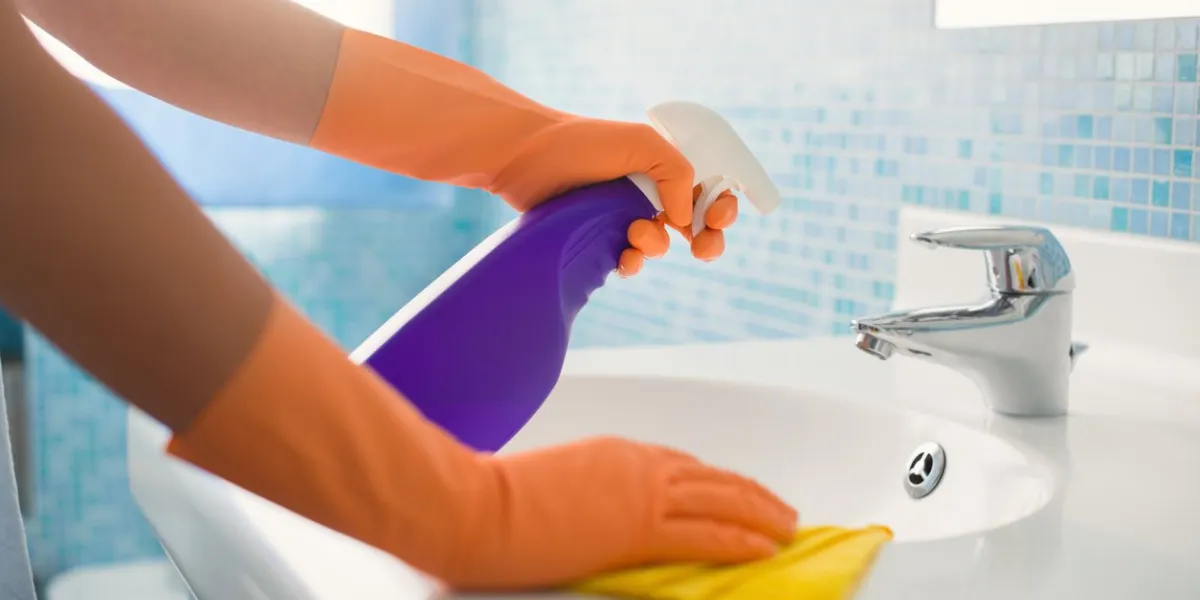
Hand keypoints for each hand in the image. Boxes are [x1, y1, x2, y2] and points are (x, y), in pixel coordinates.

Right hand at [441, 436, 797, 590]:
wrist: (473, 508)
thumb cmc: (491, 500)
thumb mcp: (549, 487)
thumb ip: (582, 495)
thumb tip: (590, 516)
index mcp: (612, 454)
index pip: (678, 466)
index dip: (711, 483)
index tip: (729, 493)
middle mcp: (635, 467)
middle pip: (710, 479)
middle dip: (749, 495)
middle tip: (778, 510)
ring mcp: (639, 495)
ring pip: (720, 500)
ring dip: (760, 514)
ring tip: (787, 527)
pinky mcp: (638, 529)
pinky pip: (705, 534)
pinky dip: (741, 540)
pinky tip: (763, 547)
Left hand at [488, 118, 739, 276]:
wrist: (525, 158)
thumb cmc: (581, 143)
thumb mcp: (640, 144)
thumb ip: (676, 174)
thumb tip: (687, 220)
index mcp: (663, 165)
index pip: (707, 189)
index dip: (721, 206)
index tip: (719, 217)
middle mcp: (648, 190)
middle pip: (693, 224)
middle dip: (706, 240)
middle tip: (702, 249)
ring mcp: (624, 216)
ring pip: (659, 246)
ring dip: (656, 245)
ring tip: (634, 233)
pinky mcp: (599, 238)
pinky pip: (628, 261)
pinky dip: (633, 264)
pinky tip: (624, 259)